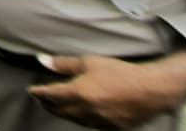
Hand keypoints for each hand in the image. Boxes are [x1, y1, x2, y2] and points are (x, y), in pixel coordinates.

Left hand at [31, 52, 185, 128]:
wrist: (152, 90)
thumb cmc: (123, 73)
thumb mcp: (90, 62)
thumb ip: (64, 64)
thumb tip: (43, 60)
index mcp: (79, 93)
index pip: (51, 95)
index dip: (39, 93)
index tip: (32, 90)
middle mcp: (87, 110)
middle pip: (59, 110)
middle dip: (47, 104)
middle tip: (41, 99)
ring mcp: (99, 121)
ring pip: (73, 119)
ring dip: (62, 112)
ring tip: (56, 106)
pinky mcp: (110, 128)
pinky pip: (88, 124)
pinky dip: (79, 118)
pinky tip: (78, 113)